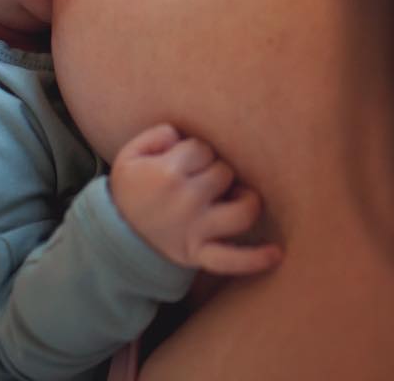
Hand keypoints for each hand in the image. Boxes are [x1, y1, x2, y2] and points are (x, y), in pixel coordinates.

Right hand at [109, 124, 282, 275]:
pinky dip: (254, 260)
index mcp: (167, 174)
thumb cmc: (131, 189)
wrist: (118, 236)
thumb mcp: (131, 153)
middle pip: (224, 174)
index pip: (203, 149)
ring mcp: (195, 231)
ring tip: (237, 197)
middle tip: (200, 179)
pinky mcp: (199, 255)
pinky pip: (231, 260)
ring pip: (242, 211)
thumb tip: (183, 135)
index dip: (196, 153)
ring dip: (246, 201)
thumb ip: (158, 133)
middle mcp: (185, 203)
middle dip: (216, 171)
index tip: (185, 162)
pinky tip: (276, 254)